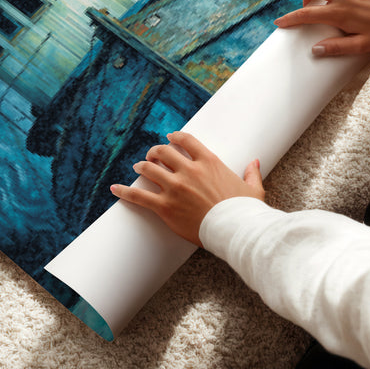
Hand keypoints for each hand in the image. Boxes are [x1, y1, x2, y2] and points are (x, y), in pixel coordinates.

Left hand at [110, 131, 263, 246]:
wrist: (236, 230)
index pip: (186, 141)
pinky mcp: (165, 207)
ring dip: (142, 166)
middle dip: (155, 152)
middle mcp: (189, 171)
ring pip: (149, 169)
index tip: (169, 138)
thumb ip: (251, 173)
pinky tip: (114, 189)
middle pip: (163, 152)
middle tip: (151, 156)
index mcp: (209, 162)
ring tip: (137, 167)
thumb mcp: (252, 189)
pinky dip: (125, 191)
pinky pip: (139, 196)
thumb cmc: (245, 211)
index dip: (175, 137)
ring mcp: (175, 188)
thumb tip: (255, 162)